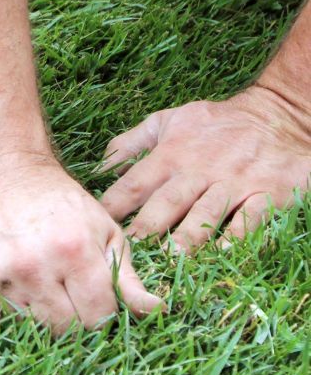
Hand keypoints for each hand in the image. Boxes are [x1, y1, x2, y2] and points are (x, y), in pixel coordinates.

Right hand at [0, 162, 162, 333]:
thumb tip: (159, 312)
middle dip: (75, 317)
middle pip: (66, 329)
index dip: (103, 310)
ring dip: (42, 315)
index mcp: (71, 250)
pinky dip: (13, 310)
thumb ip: (128, 277)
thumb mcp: (103, 230)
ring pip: (34, 329)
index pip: (98, 316)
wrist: (0, 176)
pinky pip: (3, 321)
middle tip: (70, 289)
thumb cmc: (59, 203)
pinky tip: (16, 280)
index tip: (97, 294)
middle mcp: (31, 266)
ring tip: (43, 282)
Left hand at [100, 87, 310, 250]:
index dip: (114, 205)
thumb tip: (99, 166)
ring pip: (206, 213)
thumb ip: (130, 143)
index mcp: (170, 155)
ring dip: (188, 236)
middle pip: (167, 202)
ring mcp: (233, 183)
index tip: (98, 226)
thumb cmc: (213, 123)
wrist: (275, 116)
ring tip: (172, 258)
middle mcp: (198, 170)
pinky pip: (250, 218)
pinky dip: (238, 236)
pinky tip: (225, 253)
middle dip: (148, 227)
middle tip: (131, 253)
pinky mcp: (266, 194)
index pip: (134, 183)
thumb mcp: (166, 121)